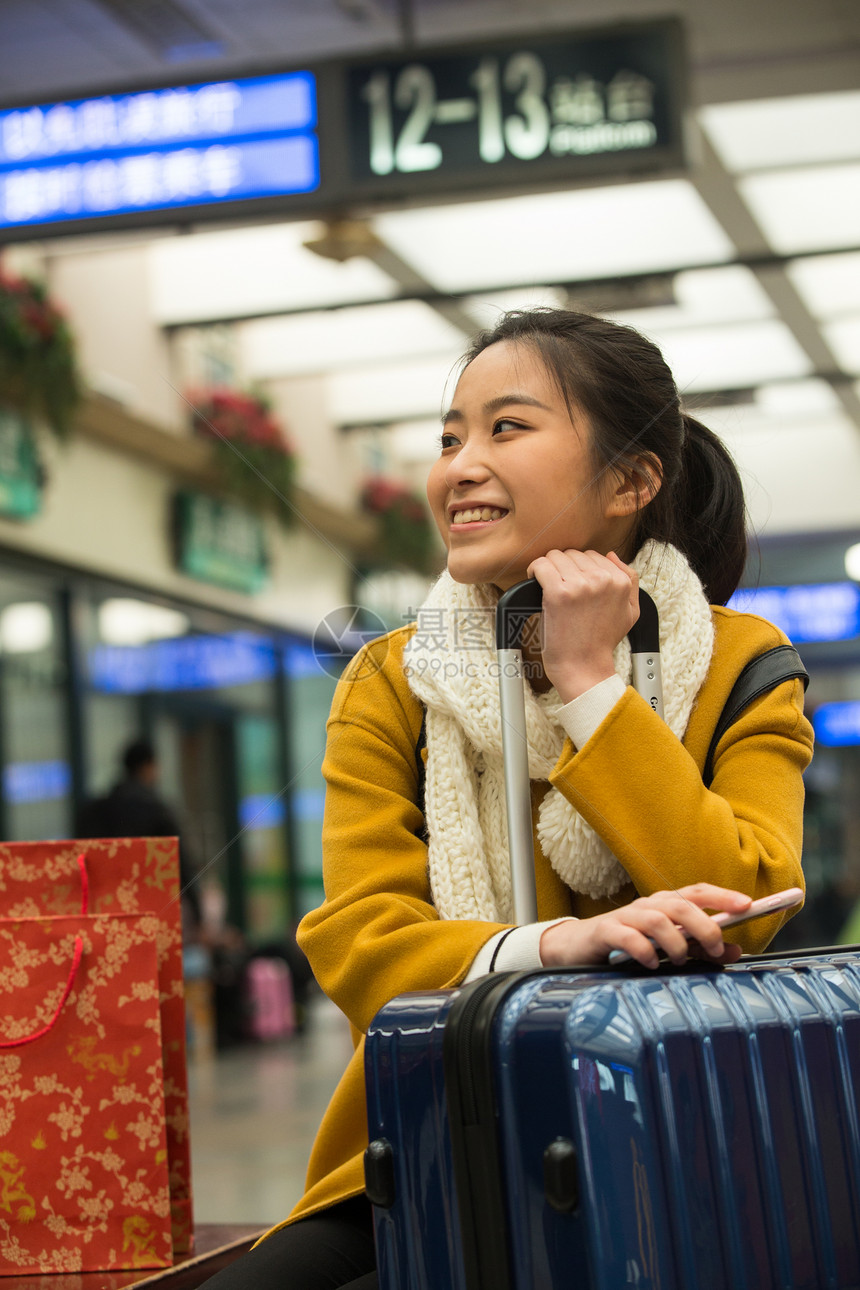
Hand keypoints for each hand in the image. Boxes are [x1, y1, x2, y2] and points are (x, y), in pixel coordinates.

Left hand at [526, 549, 638, 702]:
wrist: (584, 667)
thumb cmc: (601, 642)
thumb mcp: (630, 612)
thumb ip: (630, 580)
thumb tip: (612, 555)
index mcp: (619, 582)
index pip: (594, 556)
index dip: (579, 568)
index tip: (571, 580)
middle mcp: (602, 580)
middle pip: (573, 554)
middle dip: (563, 567)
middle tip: (558, 585)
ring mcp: (580, 586)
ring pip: (556, 556)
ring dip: (548, 568)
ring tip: (547, 584)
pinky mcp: (558, 593)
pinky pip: (542, 565)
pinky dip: (535, 570)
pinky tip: (534, 580)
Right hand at [539, 884, 752, 969]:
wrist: (578, 948)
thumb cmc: (628, 946)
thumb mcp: (669, 948)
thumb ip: (700, 948)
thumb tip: (734, 949)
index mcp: (664, 905)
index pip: (697, 892)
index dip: (722, 896)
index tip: (747, 905)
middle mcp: (646, 905)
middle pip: (680, 904)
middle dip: (703, 925)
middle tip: (716, 947)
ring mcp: (625, 917)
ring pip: (656, 918)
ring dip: (676, 941)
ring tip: (681, 960)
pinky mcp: (605, 931)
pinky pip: (627, 935)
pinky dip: (643, 949)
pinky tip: (651, 962)